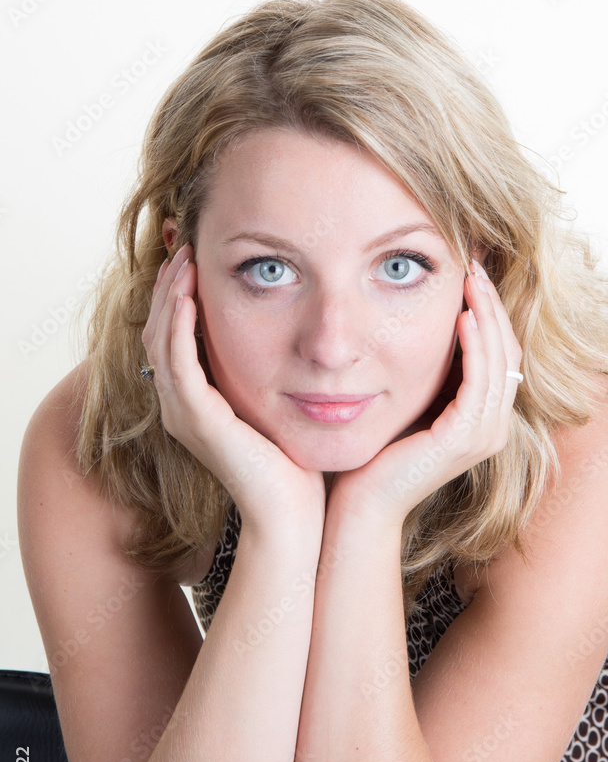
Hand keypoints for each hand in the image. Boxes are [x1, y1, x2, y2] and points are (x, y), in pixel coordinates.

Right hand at [142, 244, 325, 533]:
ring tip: (184, 259)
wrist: (294, 515)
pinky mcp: (195, 419)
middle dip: (170, 287)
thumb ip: (270, 375)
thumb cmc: (295, 466)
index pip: (173, 339)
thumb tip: (291, 341)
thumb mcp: (278, 408)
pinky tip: (192, 294)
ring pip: (161, 340)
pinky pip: (177, 361)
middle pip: (159, 332)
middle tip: (184, 246)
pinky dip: (180, 324)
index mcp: (195, 405)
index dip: (179, 297)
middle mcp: (180, 408)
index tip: (195, 260)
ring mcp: (182, 414)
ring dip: (171, 296)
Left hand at [327, 260, 522, 526]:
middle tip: (474, 263)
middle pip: (508, 351)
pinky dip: (475, 346)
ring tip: (471, 280)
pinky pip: (480, 381)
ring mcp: (484, 435)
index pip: (500, 354)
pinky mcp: (465, 438)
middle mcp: (492, 428)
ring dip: (487, 316)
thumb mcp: (407, 401)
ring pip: (500, 361)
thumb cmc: (375, 453)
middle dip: (493, 304)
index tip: (470, 273)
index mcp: (482, 419)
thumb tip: (425, 322)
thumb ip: (426, 372)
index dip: (490, 312)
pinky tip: (461, 317)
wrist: (360, 502)